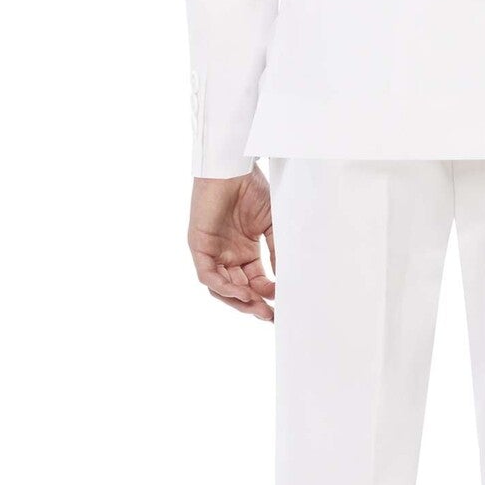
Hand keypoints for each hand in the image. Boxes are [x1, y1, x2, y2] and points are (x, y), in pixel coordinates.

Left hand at [188, 169, 276, 321]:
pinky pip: (208, 276)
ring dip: (239, 301)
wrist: (233, 167)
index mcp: (245, 251)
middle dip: (254, 305)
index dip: (268, 294)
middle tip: (270, 316)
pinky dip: (224, 287)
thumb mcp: (271, 225)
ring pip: (222, 288)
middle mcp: (228, 255)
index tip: (283, 303)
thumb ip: (277, 251)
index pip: (255, 281)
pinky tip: (242, 292)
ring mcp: (212, 252)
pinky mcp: (199, 246)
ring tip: (258, 308)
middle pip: (239, 290)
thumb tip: (286, 278)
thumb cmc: (252, 189)